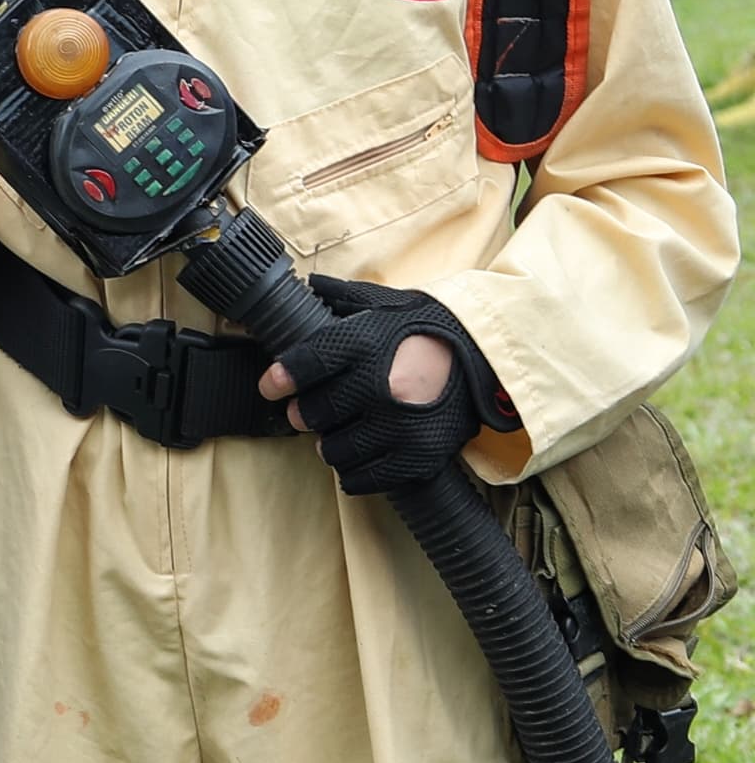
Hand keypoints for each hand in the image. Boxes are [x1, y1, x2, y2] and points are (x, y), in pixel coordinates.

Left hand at [254, 278, 495, 495]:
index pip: (304, 365)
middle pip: (313, 412)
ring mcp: (398, 425)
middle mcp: (378, 386)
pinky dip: (352, 472)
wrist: (492, 360)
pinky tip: (356, 458)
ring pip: (334, 449)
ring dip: (329, 444)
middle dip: (303, 413)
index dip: (279, 379)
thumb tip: (312, 285)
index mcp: (365, 344)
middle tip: (308, 412)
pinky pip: (364, 477)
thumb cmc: (432, 331)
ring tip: (338, 433)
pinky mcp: (418, 455)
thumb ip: (346, 298)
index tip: (271, 387)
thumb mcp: (389, 306)